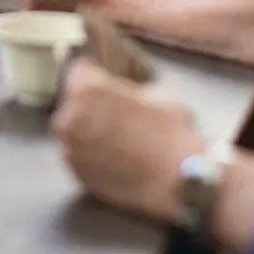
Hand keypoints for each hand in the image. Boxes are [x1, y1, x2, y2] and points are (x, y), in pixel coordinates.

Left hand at [52, 60, 203, 223]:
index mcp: (89, 90)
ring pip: (72, 130)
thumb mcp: (156, 94)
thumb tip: (119, 91)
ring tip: (116, 136)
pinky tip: (115, 156)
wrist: (182, 182)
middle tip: (114, 111)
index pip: (78, 72)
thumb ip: (126, 89)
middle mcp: (71, 118)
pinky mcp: (78, 174)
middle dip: (89, 104)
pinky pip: (78, 155)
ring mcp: (71, 149)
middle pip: (72, 101)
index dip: (96, 77)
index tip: (106, 83)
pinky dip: (91, 153)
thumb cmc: (174, 134)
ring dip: (88, 129)